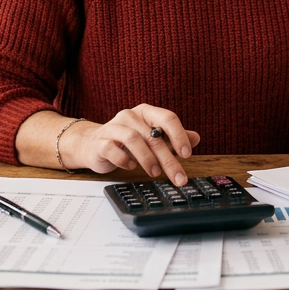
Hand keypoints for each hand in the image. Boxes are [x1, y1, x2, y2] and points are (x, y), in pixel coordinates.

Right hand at [61, 105, 200, 185]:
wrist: (92, 145)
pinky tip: (131, 167)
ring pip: (133, 140)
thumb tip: (196, 138)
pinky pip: (113, 149)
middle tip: (179, 177)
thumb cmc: (125, 141)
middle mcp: (130, 116)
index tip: (187, 154)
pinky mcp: (100, 142)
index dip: (179, 135)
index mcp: (146, 112)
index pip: (167, 118)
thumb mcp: (152, 137)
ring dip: (147, 159)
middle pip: (153, 136)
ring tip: (155, 173)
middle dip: (169, 159)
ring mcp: (113, 127)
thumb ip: (172, 138)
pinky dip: (124, 160)